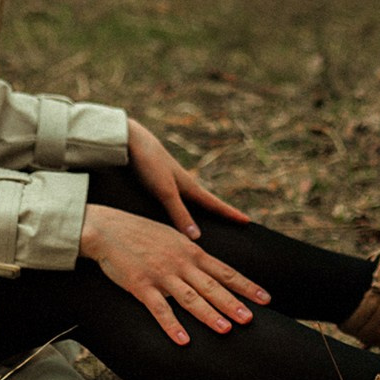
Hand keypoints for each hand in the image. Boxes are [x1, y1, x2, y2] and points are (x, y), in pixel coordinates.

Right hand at [79, 203, 268, 344]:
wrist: (107, 228)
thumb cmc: (140, 232)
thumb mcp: (172, 236)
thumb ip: (190, 250)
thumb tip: (207, 260)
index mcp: (190, 250)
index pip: (224, 271)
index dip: (246, 286)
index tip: (266, 299)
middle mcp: (180, 262)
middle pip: (212, 286)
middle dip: (234, 303)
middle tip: (252, 319)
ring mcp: (161, 274)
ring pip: (190, 298)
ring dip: (209, 314)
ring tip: (227, 330)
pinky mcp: (141, 285)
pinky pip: (159, 309)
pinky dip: (172, 325)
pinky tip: (183, 340)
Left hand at [126, 117, 251, 239]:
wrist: (132, 141)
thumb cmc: (150, 165)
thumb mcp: (165, 193)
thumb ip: (179, 214)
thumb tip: (197, 238)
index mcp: (190, 187)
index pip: (215, 205)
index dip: (231, 214)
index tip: (248, 221)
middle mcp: (184, 185)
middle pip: (207, 203)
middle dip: (221, 213)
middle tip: (236, 220)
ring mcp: (172, 182)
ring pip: (192, 200)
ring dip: (203, 209)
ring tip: (212, 217)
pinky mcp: (158, 181)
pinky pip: (177, 199)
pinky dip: (185, 207)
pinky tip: (180, 209)